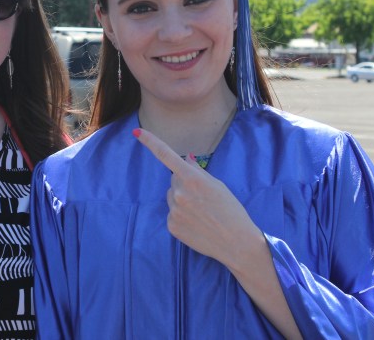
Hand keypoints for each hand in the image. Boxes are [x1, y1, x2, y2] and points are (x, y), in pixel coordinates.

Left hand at [133, 128, 261, 265]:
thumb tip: (186, 159)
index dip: (150, 141)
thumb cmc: (231, 210)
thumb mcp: (218, 186)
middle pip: (173, 180)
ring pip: (172, 197)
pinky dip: (181, 216)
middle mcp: (179, 193)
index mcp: (192, 178)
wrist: (236, 242)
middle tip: (203, 198)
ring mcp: (174, 210)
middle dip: (184, 184)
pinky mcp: (171, 226)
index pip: (166, 155)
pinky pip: (172, 214)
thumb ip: (198, 172)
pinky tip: (197, 224)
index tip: (137, 131)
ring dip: (182, 200)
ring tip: (202, 213)